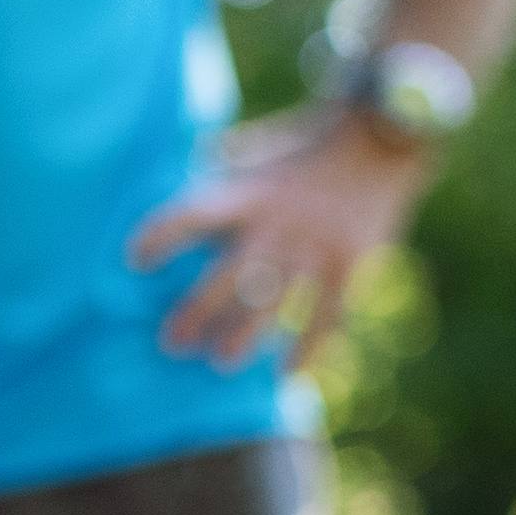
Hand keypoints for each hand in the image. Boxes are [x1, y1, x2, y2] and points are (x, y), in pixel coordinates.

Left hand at [129, 110, 431, 372]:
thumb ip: (218, 166)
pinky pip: (327, 317)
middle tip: (172, 342)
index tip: (133, 259)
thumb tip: (171, 173)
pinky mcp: (350, 266)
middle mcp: (278, 224)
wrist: (382, 140)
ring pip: (273, 304)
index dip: (161, 235)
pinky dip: (308, 349)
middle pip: (229, 277)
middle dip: (197, 311)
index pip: (193, 214)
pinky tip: (287, 374)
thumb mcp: (257, 146)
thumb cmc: (305, 145)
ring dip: (243, 336)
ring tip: (220, 362)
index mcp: (249, 193)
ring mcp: (316, 248)